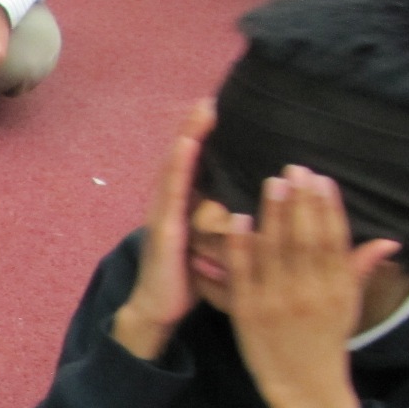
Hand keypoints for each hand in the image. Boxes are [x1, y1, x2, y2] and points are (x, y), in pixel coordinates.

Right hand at [113, 101, 215, 359]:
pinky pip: (171, 191)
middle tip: (208, 97)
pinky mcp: (164, 228)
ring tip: (200, 110)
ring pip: (174, 167)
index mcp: (183, 207)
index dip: (202, 137)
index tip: (218, 109)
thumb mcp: (209, 244)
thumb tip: (249, 204)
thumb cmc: (187, 280)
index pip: (194, 165)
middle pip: (181, 158)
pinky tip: (186, 145)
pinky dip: (178, 164)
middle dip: (192, 127)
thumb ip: (221, 221)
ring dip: (185, 136)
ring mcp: (163, 214)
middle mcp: (169, 205)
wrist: (159, 310)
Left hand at [225, 166, 397, 407]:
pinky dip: (242, 245)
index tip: (320, 179)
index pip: (333, 239)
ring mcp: (277, 301)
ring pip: (276, 250)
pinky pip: (244, 272)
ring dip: (273, 213)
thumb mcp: (348, 305)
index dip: (327, 207)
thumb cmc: (326, 341)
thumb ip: (359, 269)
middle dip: (300, 201)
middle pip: (305, 238)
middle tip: (293, 169)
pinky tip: (239, 219)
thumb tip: (388, 240)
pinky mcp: (249, 312)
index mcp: (336, 288)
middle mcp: (310, 292)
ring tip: (272, 183)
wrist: (303, 385)